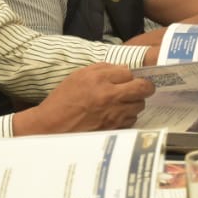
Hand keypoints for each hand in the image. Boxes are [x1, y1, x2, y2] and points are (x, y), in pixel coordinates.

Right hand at [15, 62, 155, 135]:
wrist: (52, 126)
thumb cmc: (63, 100)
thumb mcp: (77, 76)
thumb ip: (102, 69)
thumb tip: (122, 69)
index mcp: (99, 79)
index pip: (128, 72)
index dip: (128, 75)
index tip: (125, 78)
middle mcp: (109, 95)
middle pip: (143, 88)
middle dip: (144, 87)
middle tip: (140, 88)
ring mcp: (114, 113)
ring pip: (140, 105)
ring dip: (135, 102)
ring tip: (123, 102)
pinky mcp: (114, 128)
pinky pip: (132, 119)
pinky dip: (128, 116)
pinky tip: (117, 114)